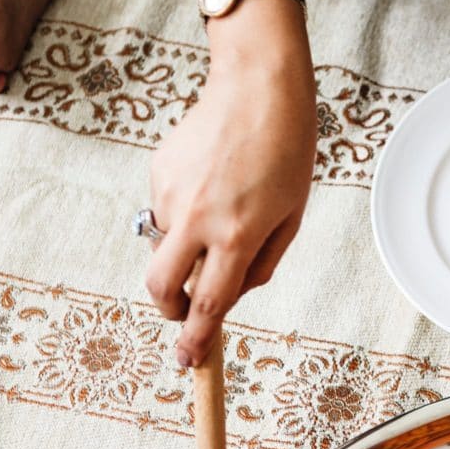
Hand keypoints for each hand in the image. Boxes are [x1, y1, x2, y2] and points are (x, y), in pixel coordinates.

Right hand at [147, 0, 317, 366]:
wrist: (258, 85)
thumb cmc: (288, 150)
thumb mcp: (291, 215)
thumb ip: (260, 262)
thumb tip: (230, 293)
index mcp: (237, 235)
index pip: (209, 305)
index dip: (196, 340)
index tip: (186, 363)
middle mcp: (197, 219)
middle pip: (162, 288)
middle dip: (170, 310)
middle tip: (186, 311)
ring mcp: (172, 194)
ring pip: (166, 245)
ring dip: (186, 249)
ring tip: (225, 208)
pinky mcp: (158, 171)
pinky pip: (166, 210)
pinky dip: (185, 212)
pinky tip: (213, 179)